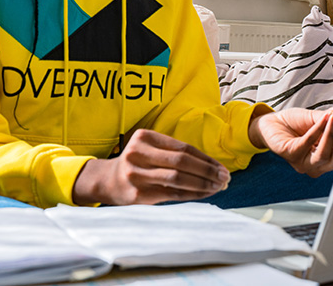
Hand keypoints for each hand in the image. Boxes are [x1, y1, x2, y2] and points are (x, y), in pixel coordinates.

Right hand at [72, 129, 230, 205]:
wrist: (107, 181)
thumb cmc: (138, 163)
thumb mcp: (150, 149)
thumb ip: (174, 153)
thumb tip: (212, 166)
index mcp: (144, 137)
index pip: (183, 148)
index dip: (205, 159)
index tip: (221, 167)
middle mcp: (138, 154)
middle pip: (182, 162)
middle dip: (207, 171)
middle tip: (225, 178)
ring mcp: (137, 174)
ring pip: (178, 179)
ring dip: (202, 184)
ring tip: (218, 187)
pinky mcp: (138, 194)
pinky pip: (172, 194)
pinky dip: (191, 194)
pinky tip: (204, 194)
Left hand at [248, 106, 332, 176]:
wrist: (271, 122)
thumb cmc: (294, 123)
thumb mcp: (315, 119)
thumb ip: (329, 117)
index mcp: (324, 159)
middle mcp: (315, 166)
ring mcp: (302, 164)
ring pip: (323, 156)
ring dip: (330, 134)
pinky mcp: (291, 156)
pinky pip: (308, 144)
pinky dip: (318, 130)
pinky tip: (324, 118)